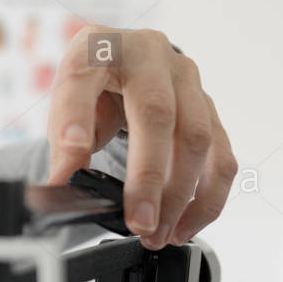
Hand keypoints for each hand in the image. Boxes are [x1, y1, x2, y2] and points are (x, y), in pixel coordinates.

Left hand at [46, 26, 237, 248]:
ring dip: (182, 194)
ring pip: (198, 137)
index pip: (82, 77)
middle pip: (157, 115)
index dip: (76, 115)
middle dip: (148, 176)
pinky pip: (221, 154)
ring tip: (160, 233)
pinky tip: (186, 225)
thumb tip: (61, 183)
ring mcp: (187, 79)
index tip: (72, 148)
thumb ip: (63, 140)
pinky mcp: (209, 106)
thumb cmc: (93, 82)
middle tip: (138, 222)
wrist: (126, 59)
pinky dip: (207, 196)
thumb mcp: (66, 103)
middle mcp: (149, 54)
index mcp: (100, 48)